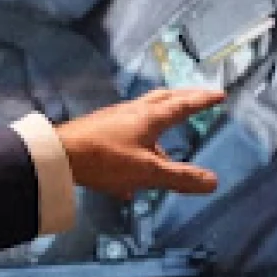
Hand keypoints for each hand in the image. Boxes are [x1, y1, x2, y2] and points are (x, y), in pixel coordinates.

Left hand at [55, 89, 224, 197]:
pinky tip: (128, 178)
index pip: (184, 104)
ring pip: (143, 116)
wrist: (57, 156)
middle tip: (197, 99)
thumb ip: (179, 177)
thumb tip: (213, 182)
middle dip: (183, 99)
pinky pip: (125, 134)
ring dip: (159, 123)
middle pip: (164, 100)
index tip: (219, 94)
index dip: (203, 100)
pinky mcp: (97, 131)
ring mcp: (113, 119)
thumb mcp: (147, 172)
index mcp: (151, 117)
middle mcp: (133, 112)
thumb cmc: (105, 159)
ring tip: (166, 145)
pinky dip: (137, 145)